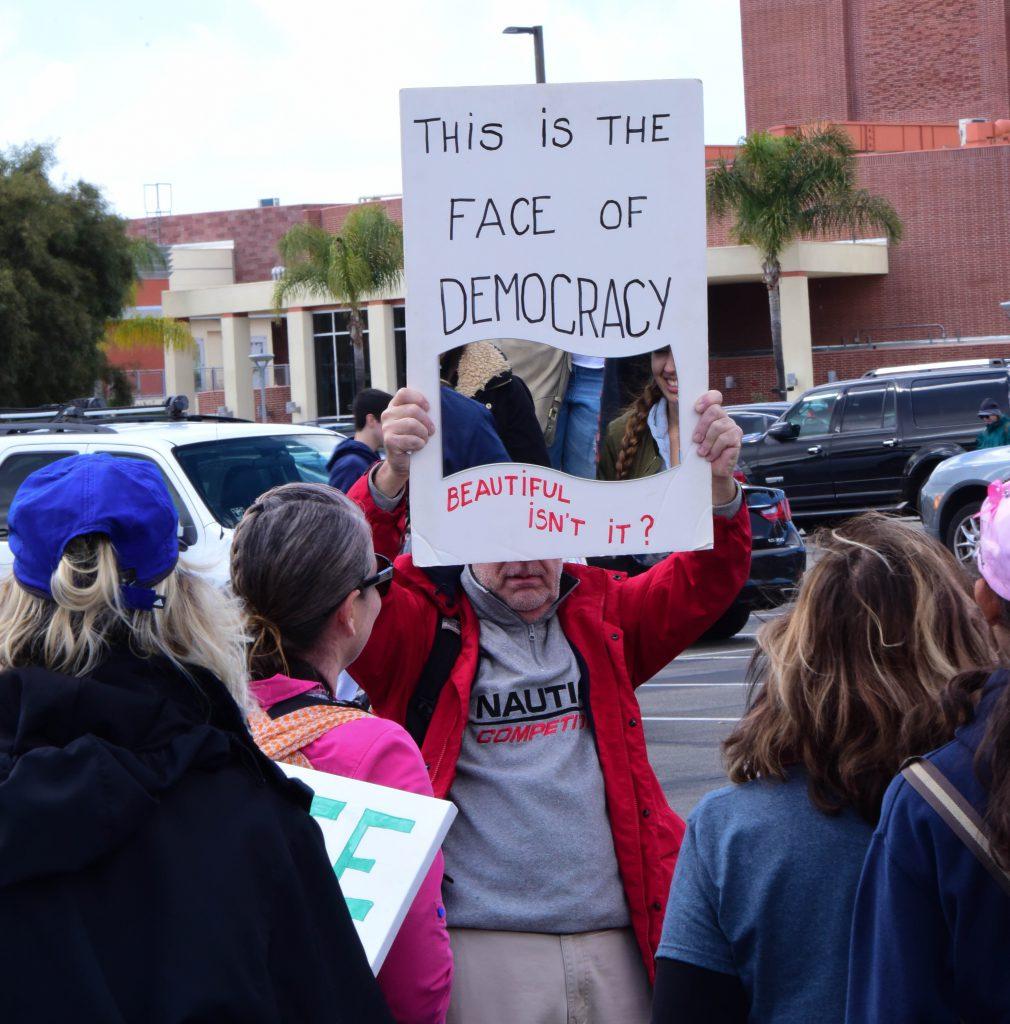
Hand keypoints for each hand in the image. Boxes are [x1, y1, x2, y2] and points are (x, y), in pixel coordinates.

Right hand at [374, 388, 434, 496]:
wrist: (403, 462)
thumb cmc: (412, 440)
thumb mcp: (417, 422)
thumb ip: (421, 412)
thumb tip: (433, 406)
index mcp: (394, 406)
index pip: (404, 393)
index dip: (418, 399)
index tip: (427, 408)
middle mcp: (387, 415)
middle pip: (413, 409)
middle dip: (426, 422)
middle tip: (430, 431)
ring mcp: (386, 428)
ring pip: (413, 424)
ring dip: (423, 435)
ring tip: (422, 440)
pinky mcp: (389, 441)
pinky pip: (411, 439)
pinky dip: (419, 444)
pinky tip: (416, 447)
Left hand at [692, 390, 741, 504]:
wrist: (711, 471)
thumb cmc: (701, 452)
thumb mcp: (693, 437)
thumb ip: (691, 426)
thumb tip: (685, 419)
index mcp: (713, 415)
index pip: (715, 397)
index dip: (707, 399)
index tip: (697, 409)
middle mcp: (725, 418)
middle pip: (714, 410)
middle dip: (702, 426)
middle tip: (695, 440)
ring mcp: (733, 427)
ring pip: (717, 426)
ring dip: (707, 442)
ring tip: (702, 453)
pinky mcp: (737, 438)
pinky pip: (724, 439)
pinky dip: (714, 449)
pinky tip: (710, 456)